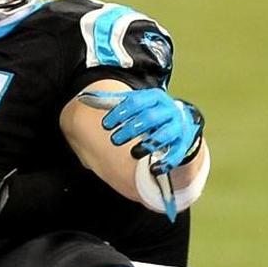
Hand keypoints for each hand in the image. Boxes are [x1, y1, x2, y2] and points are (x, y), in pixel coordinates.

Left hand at [78, 88, 203, 174]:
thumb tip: (84, 97)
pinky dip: (166, 162)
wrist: (181, 122)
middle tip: (114, 140)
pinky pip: (177, 153)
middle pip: (149, 117)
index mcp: (153, 97)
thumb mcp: (134, 103)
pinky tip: (153, 169)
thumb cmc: (150, 113)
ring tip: (133, 153)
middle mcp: (167, 110)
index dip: (119, 112)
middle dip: (131, 129)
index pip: (135, 101)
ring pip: (165, 134)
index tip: (105, 124)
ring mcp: (177, 127)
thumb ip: (110, 101)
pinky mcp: (183, 144)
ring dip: (149, 144)